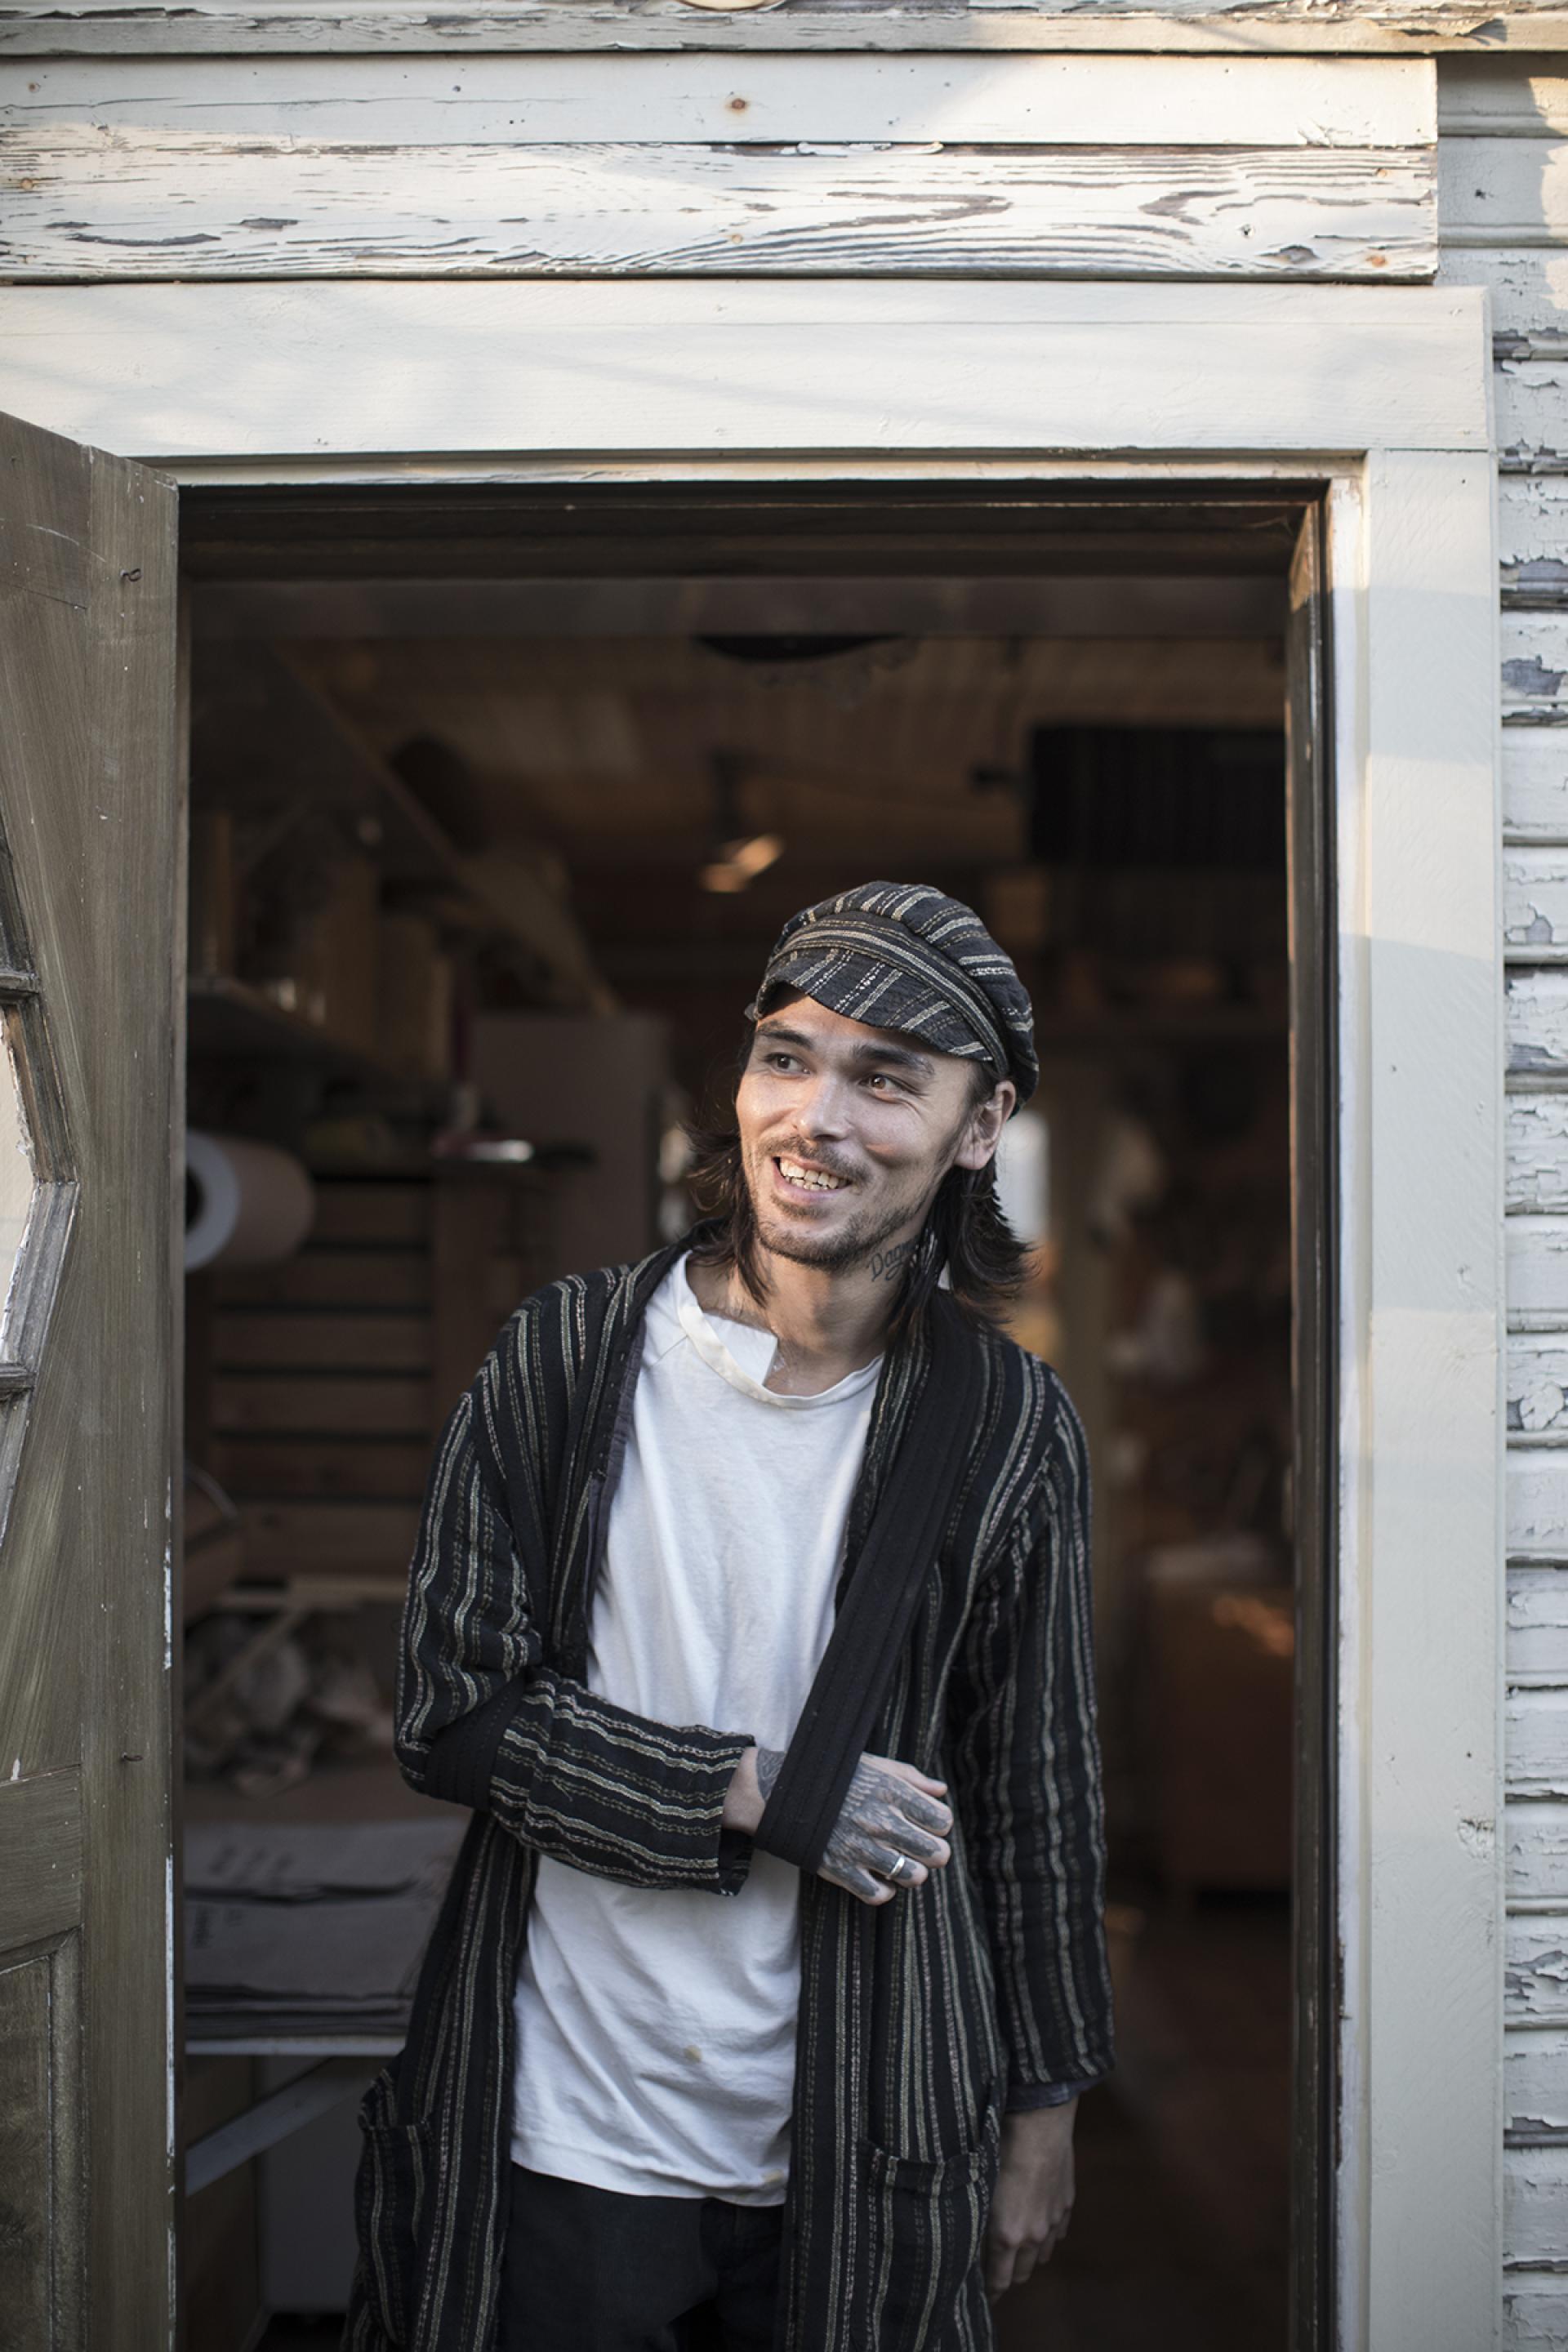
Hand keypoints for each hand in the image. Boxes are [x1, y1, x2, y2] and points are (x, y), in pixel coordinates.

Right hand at [723, 1747, 951, 1904]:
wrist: (782, 1793)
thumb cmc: (834, 1776)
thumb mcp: (874, 1765)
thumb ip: (911, 1777)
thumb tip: (941, 1791)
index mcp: (890, 1792)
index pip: (941, 1819)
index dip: (939, 1824)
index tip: (929, 1824)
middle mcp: (880, 1821)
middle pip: (935, 1852)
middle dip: (935, 1852)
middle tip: (922, 1848)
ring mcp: (861, 1848)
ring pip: (913, 1876)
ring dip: (912, 1872)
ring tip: (902, 1863)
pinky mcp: (841, 1870)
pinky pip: (879, 1894)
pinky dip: (884, 1890)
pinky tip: (879, 1877)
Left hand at [985, 2103, 1075, 2300]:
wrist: (1038, 2122)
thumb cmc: (1000, 2149)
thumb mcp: (979, 2187)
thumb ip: (977, 2218)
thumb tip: (966, 2234)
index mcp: (1006, 2235)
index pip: (999, 2280)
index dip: (991, 2292)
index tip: (984, 2298)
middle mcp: (1032, 2235)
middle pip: (1022, 2273)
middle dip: (1008, 2276)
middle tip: (996, 2272)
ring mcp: (1053, 2220)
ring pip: (1042, 2255)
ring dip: (1029, 2256)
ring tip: (1016, 2250)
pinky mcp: (1066, 2204)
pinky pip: (1058, 2232)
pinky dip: (1048, 2235)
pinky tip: (1039, 2225)